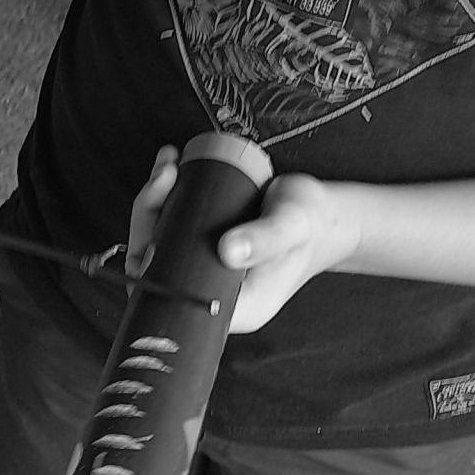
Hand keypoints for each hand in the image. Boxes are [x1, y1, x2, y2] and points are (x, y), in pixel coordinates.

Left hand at [127, 151, 356, 331]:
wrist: (326, 215)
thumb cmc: (313, 226)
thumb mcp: (291, 227)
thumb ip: (265, 239)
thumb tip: (227, 251)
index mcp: (233, 308)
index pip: (170, 300)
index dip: (148, 271)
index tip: (154, 233)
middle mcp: (212, 292)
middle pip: (157, 264)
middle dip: (148, 218)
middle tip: (164, 180)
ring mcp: (206, 268)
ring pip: (160, 239)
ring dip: (153, 201)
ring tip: (168, 166)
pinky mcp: (204, 244)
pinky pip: (172, 225)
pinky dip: (164, 197)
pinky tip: (171, 168)